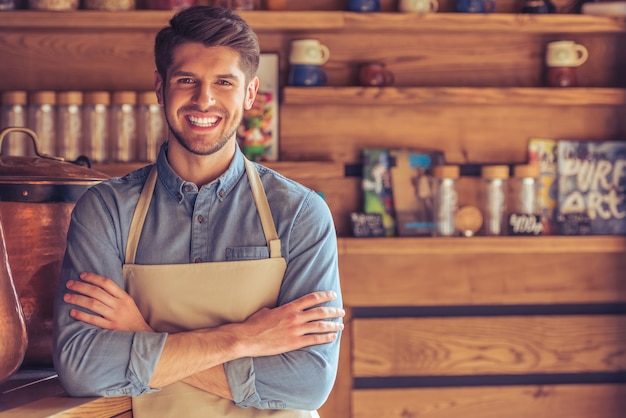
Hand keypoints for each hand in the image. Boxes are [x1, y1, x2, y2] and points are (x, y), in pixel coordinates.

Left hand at [64, 272, 153, 331]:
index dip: (93, 278)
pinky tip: (72, 312)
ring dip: (78, 299)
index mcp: (124, 297)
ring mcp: (114, 316)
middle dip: (81, 287)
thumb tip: (97, 286)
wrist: (142, 334)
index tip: (81, 275)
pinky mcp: (110, 327)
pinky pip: (94, 320)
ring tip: (66, 297)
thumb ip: (115, 295)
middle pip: (97, 292)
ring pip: (93, 304)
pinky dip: (82, 315)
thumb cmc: (132, 317)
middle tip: (69, 284)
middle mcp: (119, 305)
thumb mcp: (128, 302)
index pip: (106, 283)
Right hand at [225, 291, 344, 358]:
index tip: (333, 295)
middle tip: (342, 311)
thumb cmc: (254, 324)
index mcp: (289, 307)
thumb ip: (277, 309)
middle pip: (320, 312)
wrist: (247, 338)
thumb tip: (278, 310)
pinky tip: (332, 337)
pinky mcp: (294, 343)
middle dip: (333, 311)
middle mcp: (295, 317)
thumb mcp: (266, 310)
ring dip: (333, 325)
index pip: (312, 298)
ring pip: (320, 326)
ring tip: (341, 325)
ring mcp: (295, 331)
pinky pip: (314, 340)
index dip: (324, 296)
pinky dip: (325, 338)